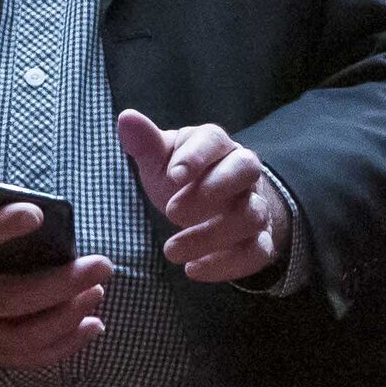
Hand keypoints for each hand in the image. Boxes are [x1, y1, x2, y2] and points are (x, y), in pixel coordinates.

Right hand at [0, 173, 111, 365]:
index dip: (1, 228)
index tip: (35, 211)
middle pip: (12, 300)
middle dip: (62, 284)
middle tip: (102, 263)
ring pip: (22, 338)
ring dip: (67, 318)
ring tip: (98, 290)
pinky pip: (20, 358)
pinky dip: (60, 347)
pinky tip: (91, 325)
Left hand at [114, 108, 289, 283]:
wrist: (217, 205)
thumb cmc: (183, 177)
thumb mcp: (161, 159)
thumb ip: (146, 143)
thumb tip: (126, 117)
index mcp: (218, 147)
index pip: (215, 141)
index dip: (196, 157)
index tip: (173, 175)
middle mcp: (244, 173)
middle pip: (246, 171)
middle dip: (211, 192)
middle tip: (171, 213)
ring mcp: (256, 205)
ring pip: (251, 215)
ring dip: (211, 236)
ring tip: (172, 251)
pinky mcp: (259, 239)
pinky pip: (257, 251)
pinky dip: (228, 264)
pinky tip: (194, 269)